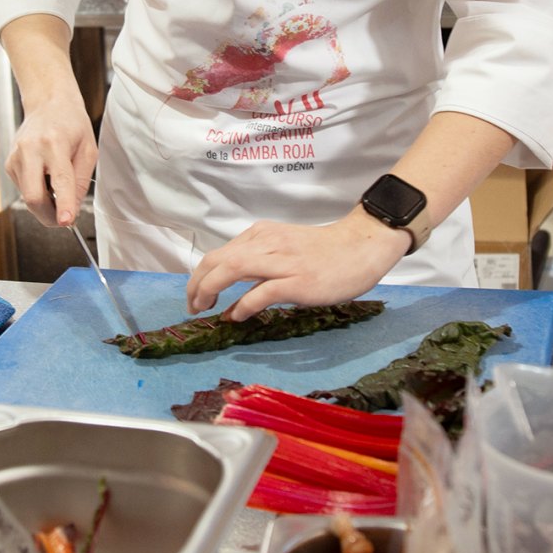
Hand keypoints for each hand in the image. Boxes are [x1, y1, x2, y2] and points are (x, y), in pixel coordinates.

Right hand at [6, 97, 96, 227]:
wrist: (48, 104)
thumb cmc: (71, 125)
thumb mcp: (88, 150)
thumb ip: (81, 182)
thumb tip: (71, 211)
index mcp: (54, 142)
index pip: (59, 180)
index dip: (63, 204)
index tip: (66, 221)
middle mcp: (31, 149)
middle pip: (33, 196)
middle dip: (48, 215)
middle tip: (63, 219)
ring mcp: (16, 156)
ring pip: (27, 197)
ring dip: (45, 203)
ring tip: (57, 184)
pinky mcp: (9, 164)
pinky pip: (24, 189)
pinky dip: (37, 191)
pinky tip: (44, 175)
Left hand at [186, 207, 408, 319]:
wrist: (360, 247)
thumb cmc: (324, 252)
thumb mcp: (283, 250)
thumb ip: (257, 267)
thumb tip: (230, 301)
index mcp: (260, 235)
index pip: (217, 254)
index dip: (199, 277)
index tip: (195, 296)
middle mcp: (266, 243)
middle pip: (216, 261)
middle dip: (196, 285)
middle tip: (192, 307)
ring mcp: (281, 262)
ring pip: (231, 270)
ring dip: (210, 292)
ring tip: (204, 310)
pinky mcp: (296, 281)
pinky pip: (260, 293)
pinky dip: (243, 306)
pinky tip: (236, 317)